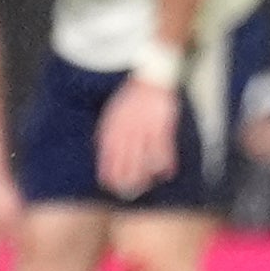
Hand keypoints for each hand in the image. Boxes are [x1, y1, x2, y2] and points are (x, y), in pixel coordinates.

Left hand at [96, 76, 181, 199]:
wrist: (151, 81)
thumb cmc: (132, 98)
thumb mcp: (114, 111)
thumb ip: (108, 129)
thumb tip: (101, 146)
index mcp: (115, 125)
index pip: (109, 151)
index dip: (109, 168)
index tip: (108, 184)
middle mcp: (129, 128)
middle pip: (126, 156)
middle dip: (126, 175)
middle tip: (127, 189)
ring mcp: (146, 127)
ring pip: (145, 154)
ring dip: (145, 171)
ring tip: (146, 185)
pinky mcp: (162, 125)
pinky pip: (164, 147)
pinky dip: (166, 161)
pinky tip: (168, 172)